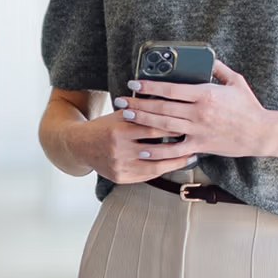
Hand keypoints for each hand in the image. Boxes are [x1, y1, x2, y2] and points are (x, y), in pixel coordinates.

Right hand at [63, 103, 201, 185]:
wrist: (81, 146)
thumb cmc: (104, 126)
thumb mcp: (119, 114)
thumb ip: (140, 109)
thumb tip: (166, 99)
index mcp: (119, 130)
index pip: (152, 127)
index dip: (173, 125)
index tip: (188, 122)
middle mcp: (119, 150)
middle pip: (156, 147)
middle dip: (178, 144)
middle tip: (196, 139)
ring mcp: (120, 166)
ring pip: (155, 165)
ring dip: (176, 160)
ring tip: (191, 154)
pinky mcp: (121, 177)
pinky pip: (148, 175)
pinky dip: (164, 169)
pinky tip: (175, 164)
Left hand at [118, 61, 272, 159]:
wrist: (262, 132)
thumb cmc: (249, 106)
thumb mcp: (236, 81)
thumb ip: (219, 68)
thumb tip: (207, 57)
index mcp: (205, 94)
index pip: (171, 88)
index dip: (150, 85)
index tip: (135, 83)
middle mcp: (199, 112)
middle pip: (162, 107)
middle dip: (139, 103)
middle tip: (121, 100)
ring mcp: (198, 130)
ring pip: (164, 126)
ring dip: (143, 121)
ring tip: (126, 117)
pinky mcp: (201, 145)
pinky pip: (175, 150)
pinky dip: (158, 151)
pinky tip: (143, 149)